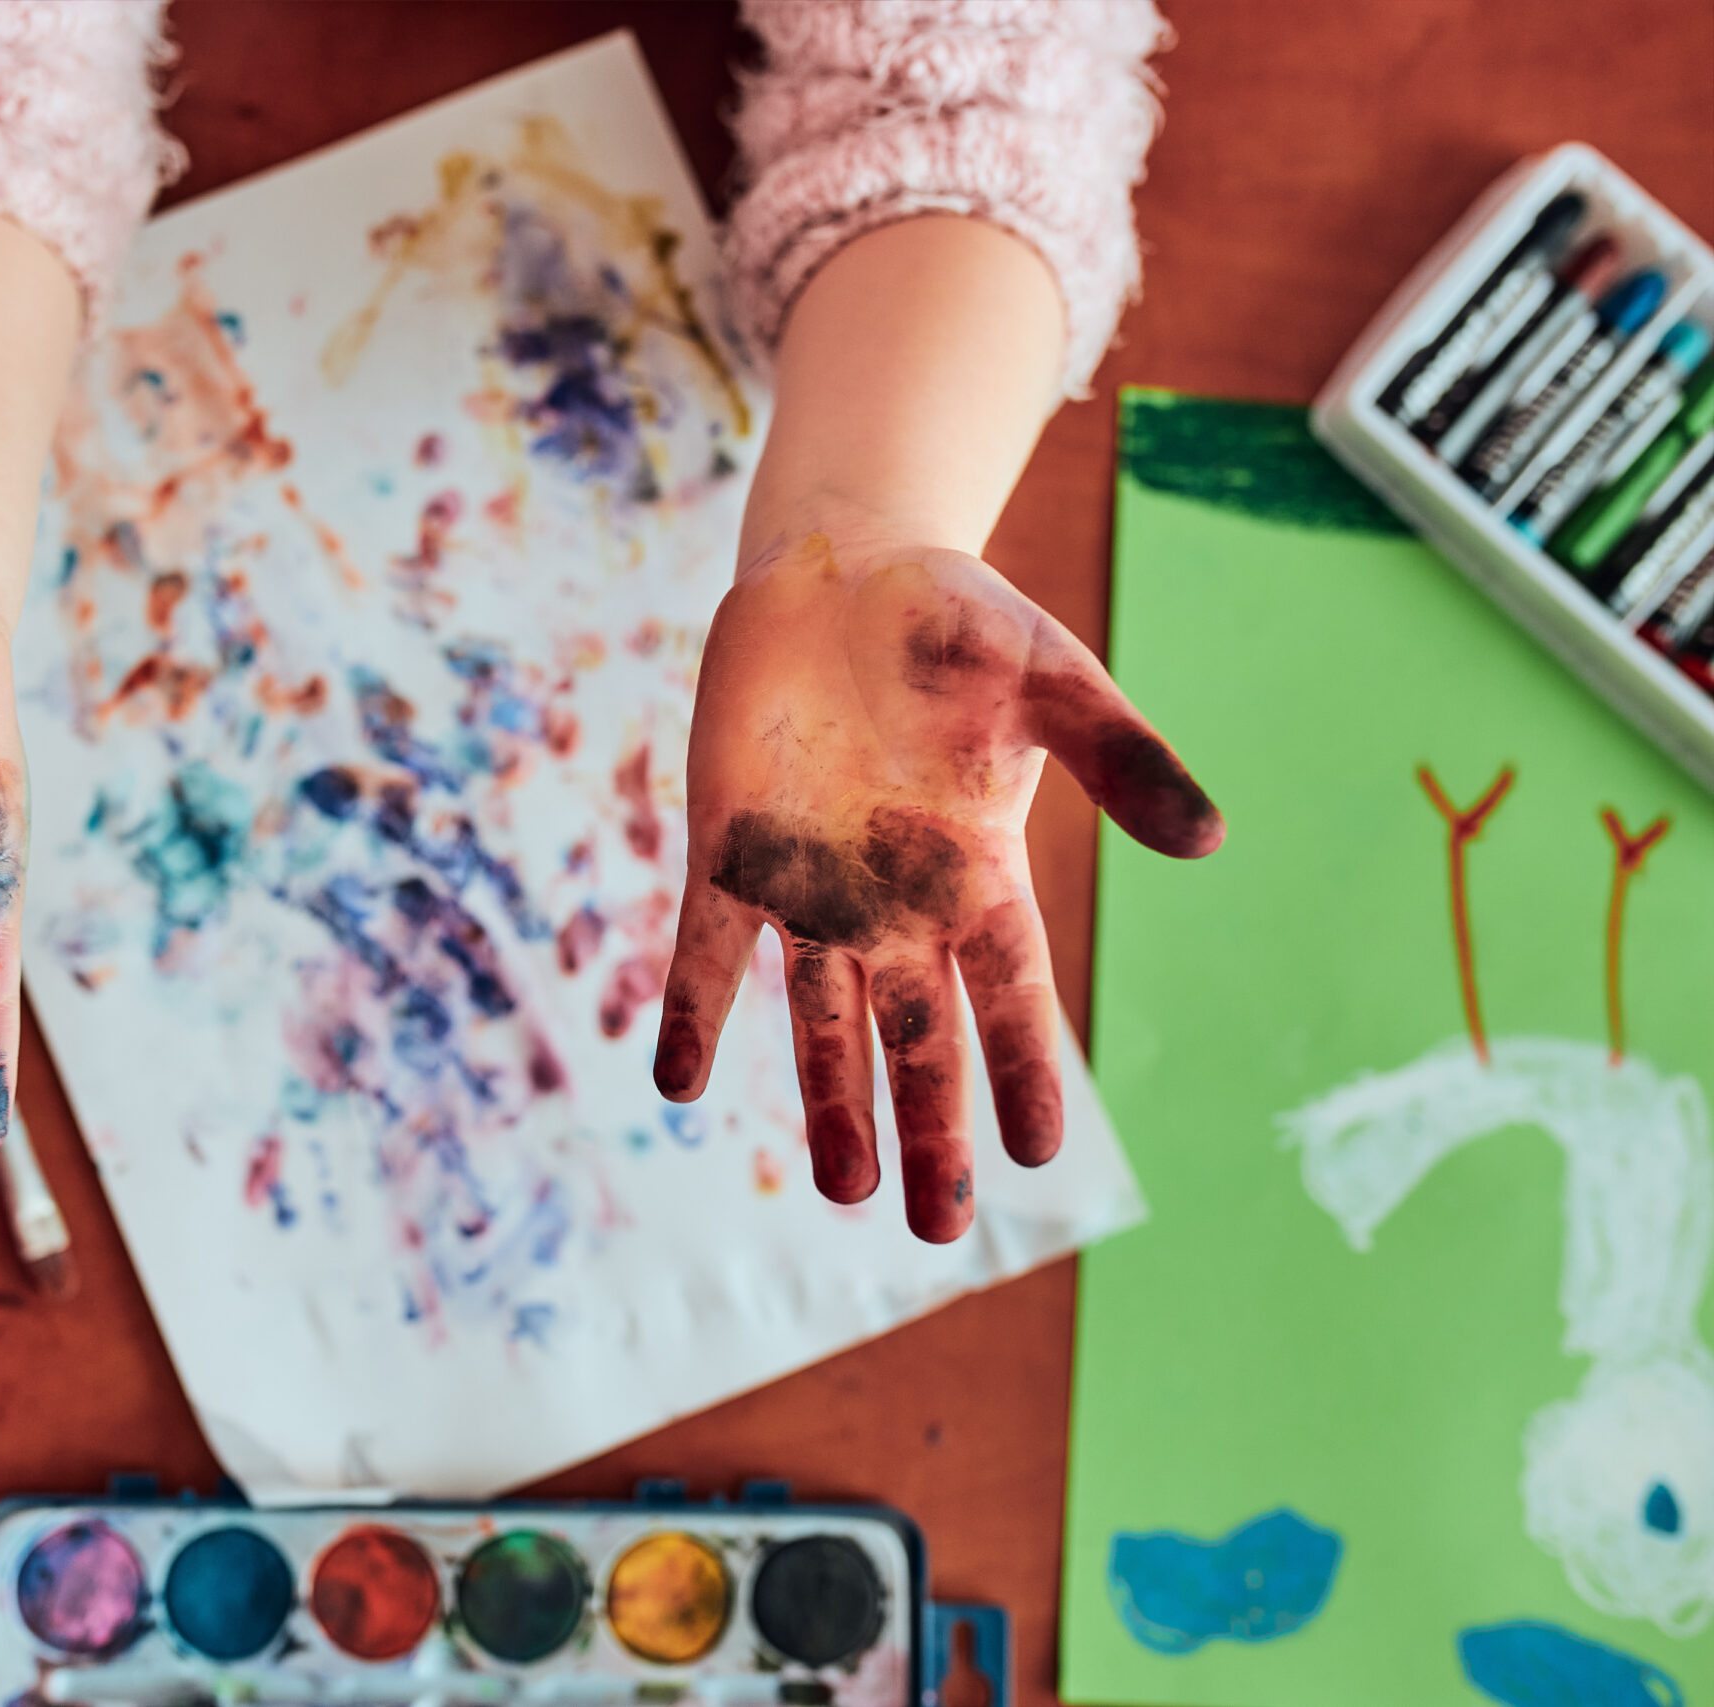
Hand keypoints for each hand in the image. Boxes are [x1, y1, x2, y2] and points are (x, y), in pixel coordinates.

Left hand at [652, 521, 1221, 1240]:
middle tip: (935, 1226)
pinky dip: (695, 1013)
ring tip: (842, 1190)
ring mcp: (809, 888)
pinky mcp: (730, 856)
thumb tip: (1209, 840)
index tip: (1040, 1154)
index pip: (1011, 995)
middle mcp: (895, 903)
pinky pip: (711, 952)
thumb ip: (1121, 757)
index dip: (1025, 1069)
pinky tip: (677, 1083)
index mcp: (979, 872)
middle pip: (918, 1037)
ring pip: (820, 1021)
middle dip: (926, 1127)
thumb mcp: (1053, 680)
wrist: (839, 569)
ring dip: (828, 1100)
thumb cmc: (955, 624)